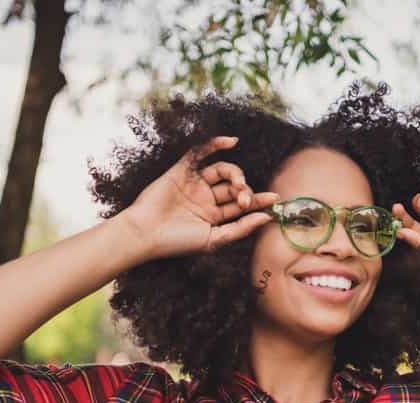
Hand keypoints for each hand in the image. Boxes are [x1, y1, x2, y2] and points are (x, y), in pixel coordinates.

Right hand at [115, 135, 278, 260]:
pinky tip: (231, 142)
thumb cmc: (177, 242)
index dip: (259, 200)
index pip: (241, 204)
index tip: (274, 199)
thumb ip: (240, 229)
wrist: (145, 233)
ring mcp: (194, 183)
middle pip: (234, 186)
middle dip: (244, 191)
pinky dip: (214, 144)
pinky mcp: (181, 170)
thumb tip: (267, 218)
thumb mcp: (214, 240)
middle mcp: (206, 198)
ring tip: (239, 185)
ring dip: (236, 174)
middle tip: (244, 200)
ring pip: (223, 170)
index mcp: (214, 216)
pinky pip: (199, 153)